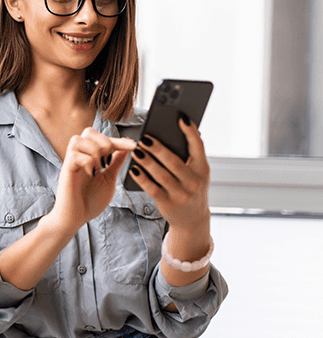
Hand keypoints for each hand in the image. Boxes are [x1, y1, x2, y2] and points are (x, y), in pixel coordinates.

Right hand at [44, 128, 136, 233]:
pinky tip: (92, 173)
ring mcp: (71, 163)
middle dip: (104, 142)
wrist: (75, 218)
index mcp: (90, 157)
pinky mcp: (66, 170)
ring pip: (78, 139)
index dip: (120, 140)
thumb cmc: (90, 201)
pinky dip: (87, 161)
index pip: (104, 139)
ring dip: (94, 150)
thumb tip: (126, 148)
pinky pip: (75, 155)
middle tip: (109, 160)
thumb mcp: (109, 179)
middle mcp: (79, 156)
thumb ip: (115, 163)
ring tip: (100, 166)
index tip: (134, 145)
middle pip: (88, 131)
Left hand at [128, 116, 210, 232]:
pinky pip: (152, 188)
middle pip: (174, 162)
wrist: (193, 220)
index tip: (180, 118)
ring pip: (161, 175)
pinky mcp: (168, 203)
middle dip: (158, 149)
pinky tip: (133, 168)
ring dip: (147, 161)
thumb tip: (181, 130)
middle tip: (145, 138)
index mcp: (203, 169)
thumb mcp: (197, 173)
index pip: (198, 147)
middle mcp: (194, 182)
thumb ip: (191, 156)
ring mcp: (181, 194)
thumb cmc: (191, 189)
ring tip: (136, 150)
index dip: (190, 132)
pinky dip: (142, 178)